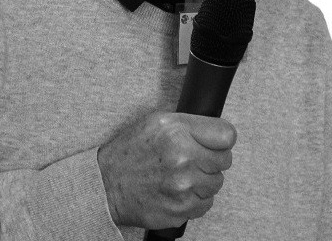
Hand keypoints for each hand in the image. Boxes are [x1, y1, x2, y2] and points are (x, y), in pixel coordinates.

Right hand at [97, 111, 235, 227]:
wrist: (105, 185)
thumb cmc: (131, 152)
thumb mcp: (158, 122)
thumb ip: (190, 124)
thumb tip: (219, 132)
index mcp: (177, 132)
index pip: (227, 135)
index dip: (220, 140)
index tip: (213, 144)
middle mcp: (182, 158)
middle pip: (224, 160)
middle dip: (211, 160)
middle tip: (193, 160)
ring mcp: (182, 187)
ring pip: (216, 183)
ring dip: (204, 181)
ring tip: (182, 176)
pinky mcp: (180, 209)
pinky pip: (206, 204)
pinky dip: (196, 199)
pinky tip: (179, 191)